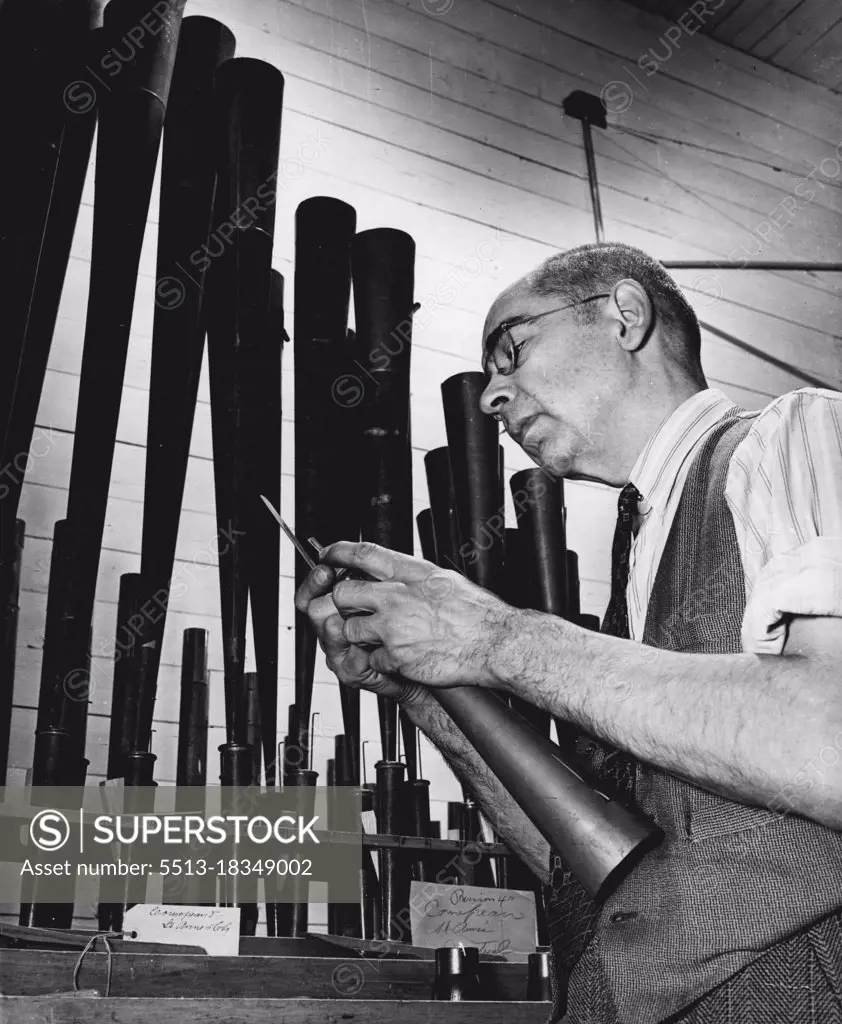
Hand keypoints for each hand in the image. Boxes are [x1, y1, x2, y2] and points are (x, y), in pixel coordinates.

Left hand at [301, 540, 516, 687]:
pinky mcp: (396, 656)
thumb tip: (392, 570)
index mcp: (410, 573)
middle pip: (344, 594)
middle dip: (345, 604)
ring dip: (362, 636)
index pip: (362, 553)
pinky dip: (383, 662)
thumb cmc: (475, 612)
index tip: (328, 556)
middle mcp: (397, 596)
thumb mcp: (441, 578)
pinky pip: (372, 659)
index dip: (338, 553)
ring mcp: (394, 628)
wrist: (494, 642)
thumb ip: (411, 574)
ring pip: (351, 630)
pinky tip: (402, 657)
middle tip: (357, 610)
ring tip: (385, 638)